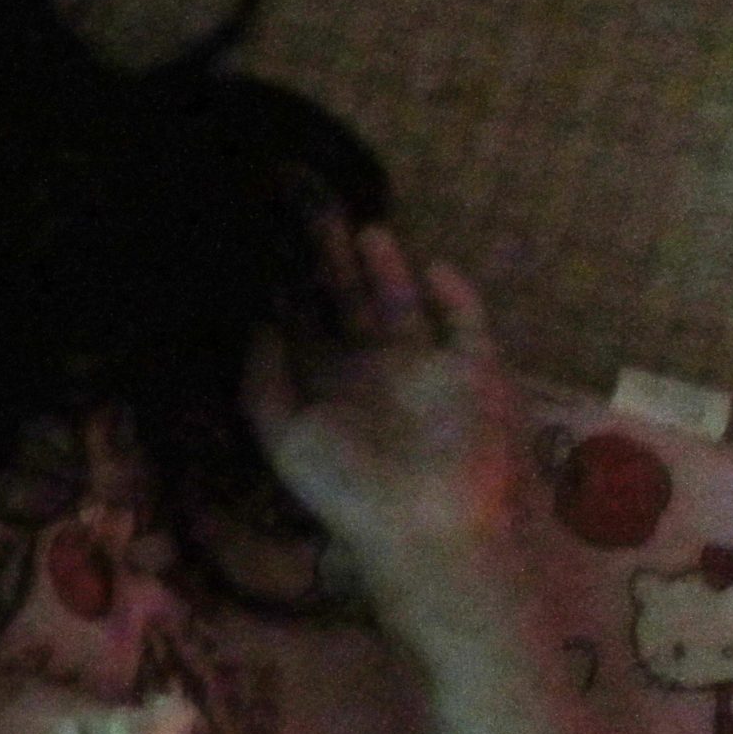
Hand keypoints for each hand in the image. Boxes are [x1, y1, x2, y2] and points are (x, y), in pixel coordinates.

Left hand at [240, 218, 530, 625]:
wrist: (434, 522)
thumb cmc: (349, 486)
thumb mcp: (285, 436)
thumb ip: (263, 380)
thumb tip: (258, 322)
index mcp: (324, 391)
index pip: (300, 326)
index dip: (284, 286)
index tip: (264, 240)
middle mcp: (371, 375)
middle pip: (345, 303)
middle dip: (329, 262)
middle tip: (310, 211)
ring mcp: (424, 371)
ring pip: (400, 304)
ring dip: (384, 268)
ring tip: (362, 227)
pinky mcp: (474, 370)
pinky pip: (468, 323)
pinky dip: (456, 295)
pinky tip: (434, 265)